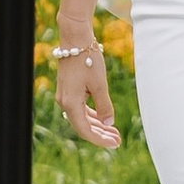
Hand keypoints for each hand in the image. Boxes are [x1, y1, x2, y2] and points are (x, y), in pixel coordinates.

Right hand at [53, 24, 119, 148]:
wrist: (75, 38)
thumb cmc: (88, 59)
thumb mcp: (100, 84)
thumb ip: (104, 105)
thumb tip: (109, 123)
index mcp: (71, 103)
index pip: (85, 130)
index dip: (100, 140)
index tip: (115, 144)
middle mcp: (65, 102)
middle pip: (83, 126)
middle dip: (101, 134)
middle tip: (118, 141)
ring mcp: (65, 96)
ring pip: (82, 117)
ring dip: (97, 125)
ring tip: (114, 132)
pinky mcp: (69, 89)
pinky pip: (80, 108)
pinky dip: (92, 114)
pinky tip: (103, 118)